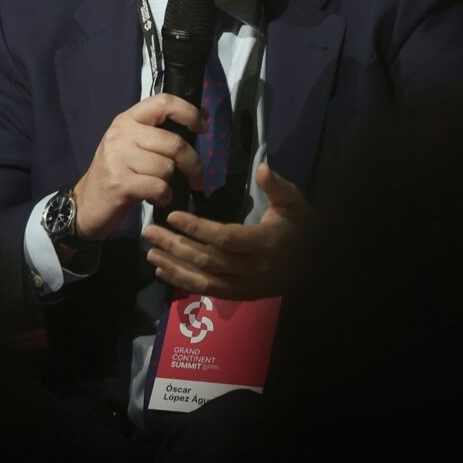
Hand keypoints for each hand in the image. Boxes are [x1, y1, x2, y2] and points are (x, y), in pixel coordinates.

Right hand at [71, 94, 204, 240]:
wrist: (86, 204)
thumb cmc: (117, 173)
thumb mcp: (131, 146)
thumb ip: (157, 134)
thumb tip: (199, 121)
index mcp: (127, 120)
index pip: (163, 102)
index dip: (189, 112)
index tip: (203, 126)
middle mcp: (121, 134)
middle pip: (173, 142)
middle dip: (192, 163)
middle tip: (197, 178)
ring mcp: (118, 158)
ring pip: (167, 167)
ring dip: (170, 183)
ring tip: (159, 188)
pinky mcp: (120, 183)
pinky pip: (159, 187)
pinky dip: (164, 197)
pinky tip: (155, 199)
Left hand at [141, 159, 310, 298]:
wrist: (312, 261)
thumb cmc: (300, 226)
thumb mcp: (294, 202)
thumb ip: (276, 186)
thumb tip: (262, 166)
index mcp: (264, 243)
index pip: (224, 238)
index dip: (197, 228)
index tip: (172, 216)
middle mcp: (252, 268)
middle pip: (207, 259)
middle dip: (176, 245)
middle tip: (150, 230)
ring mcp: (245, 286)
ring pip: (203, 279)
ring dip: (174, 265)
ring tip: (150, 250)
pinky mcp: (239, 295)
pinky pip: (207, 291)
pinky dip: (183, 282)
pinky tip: (163, 270)